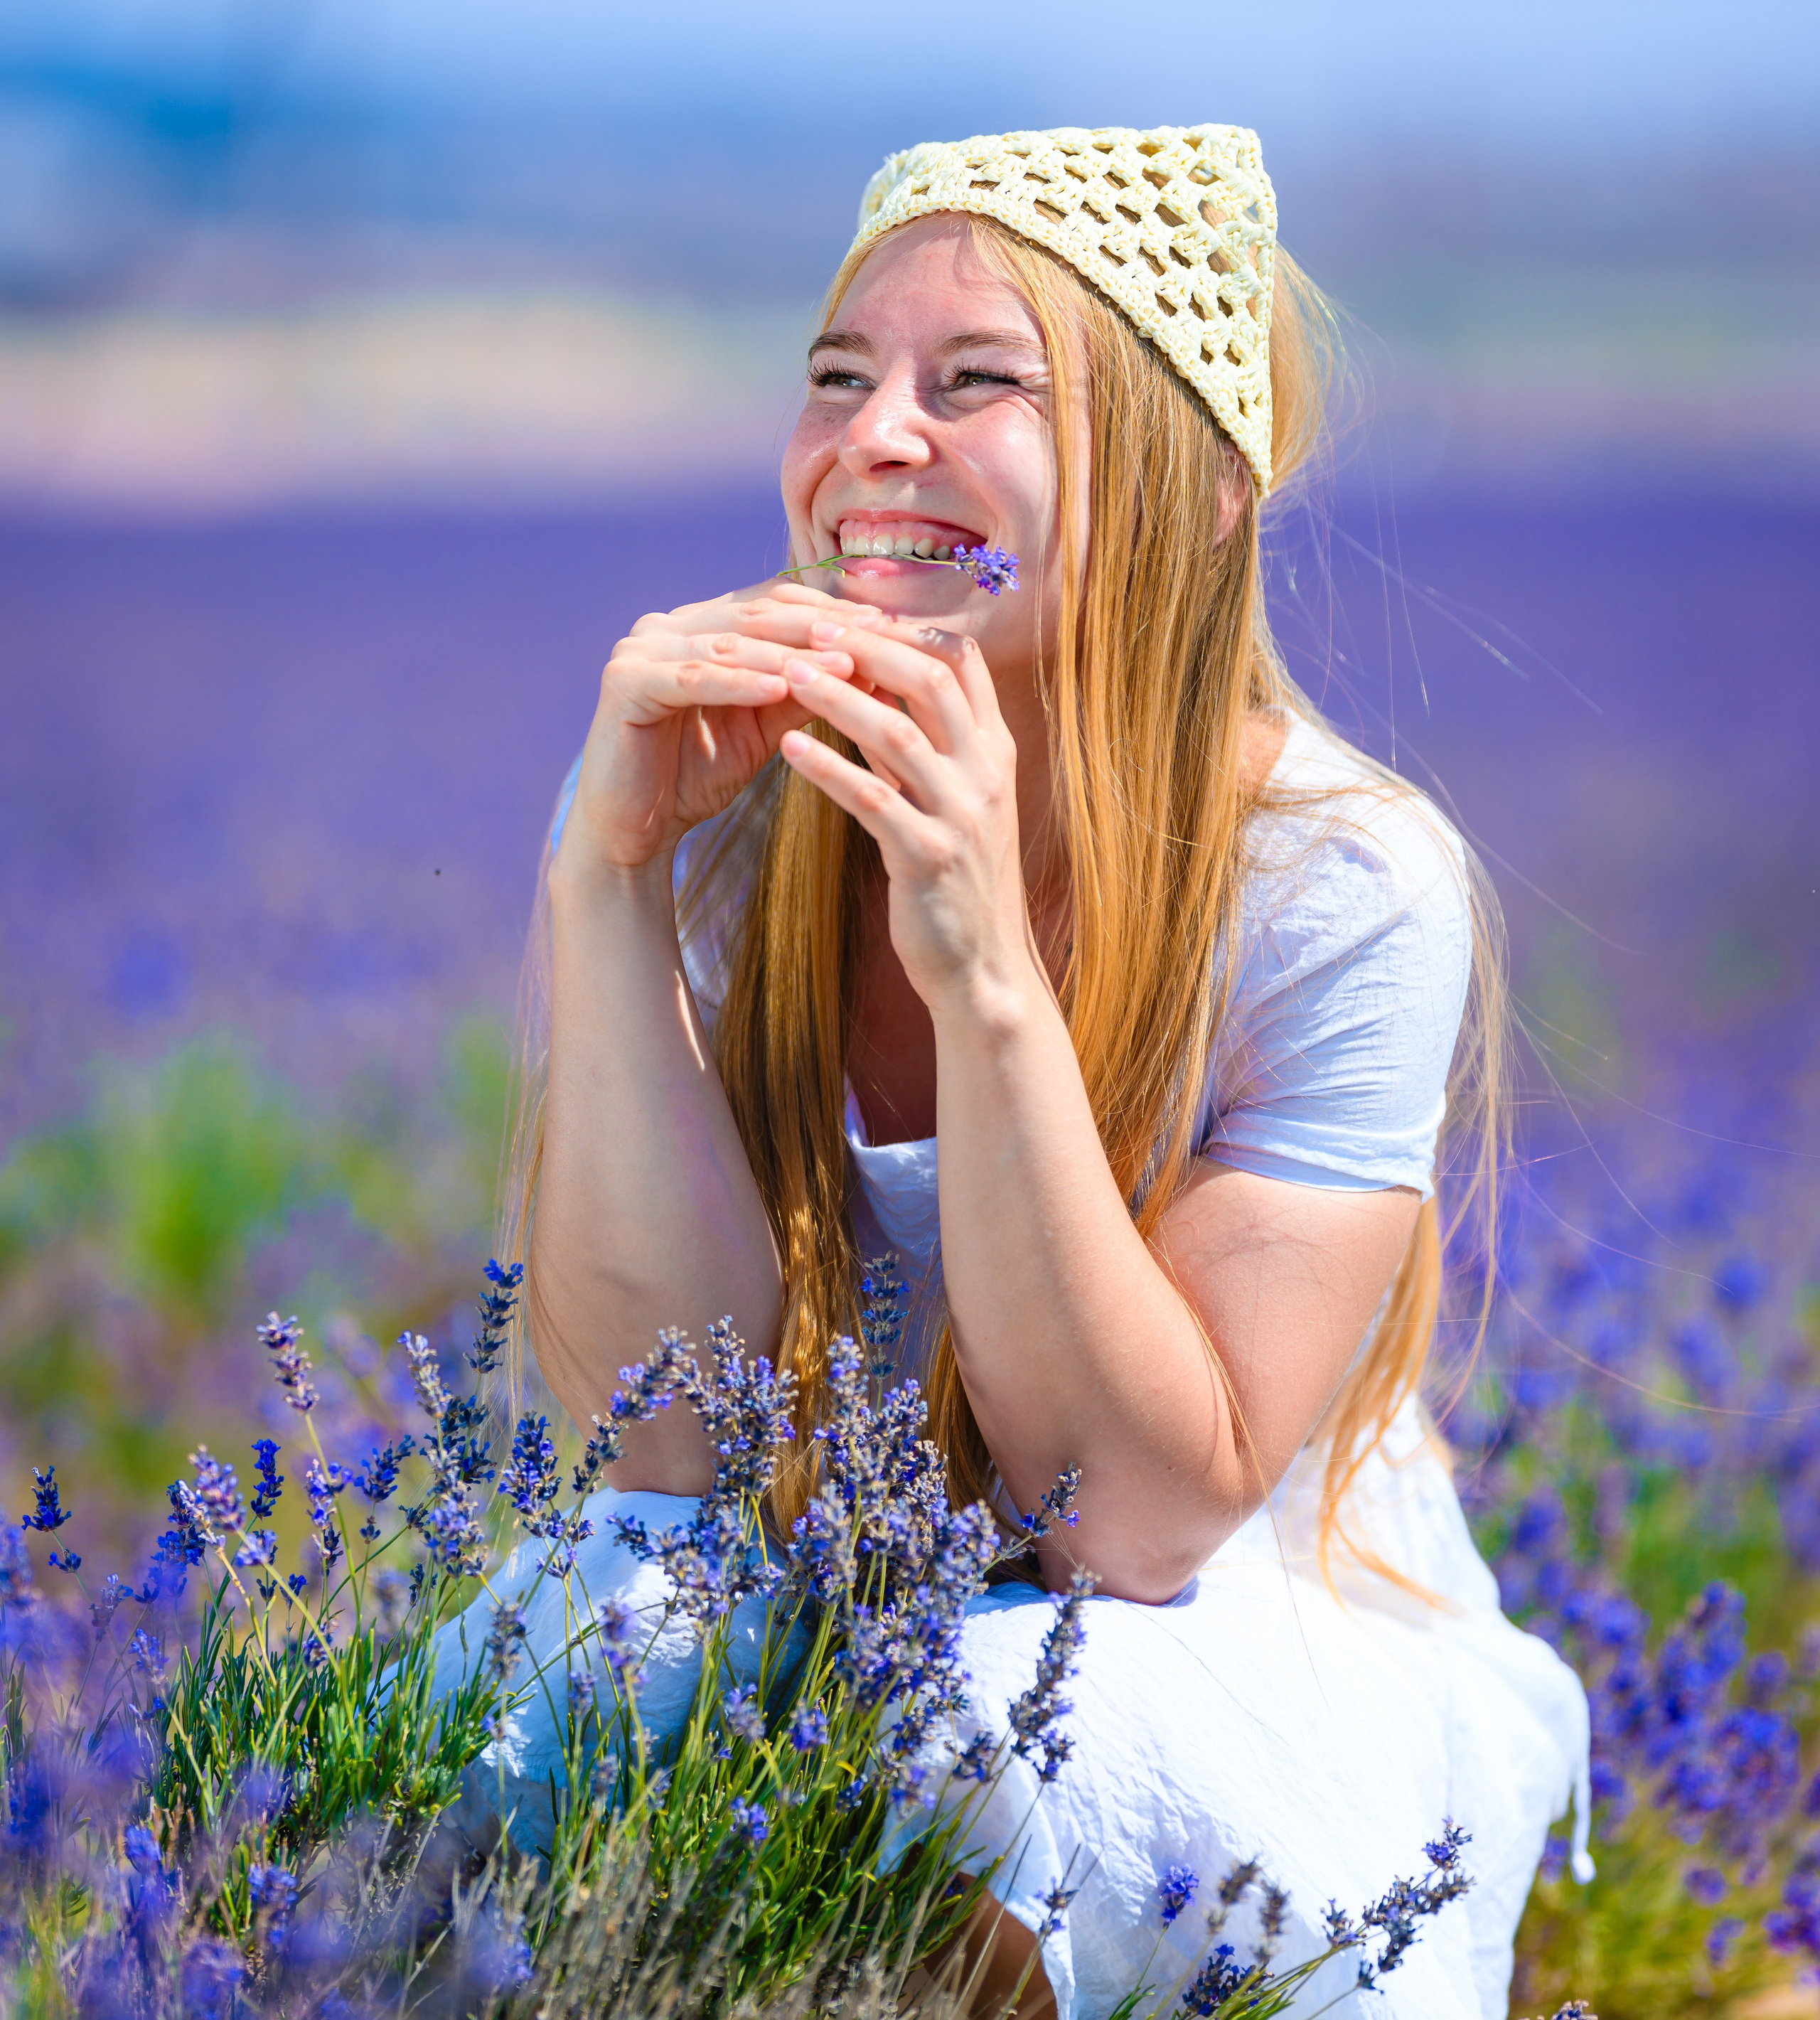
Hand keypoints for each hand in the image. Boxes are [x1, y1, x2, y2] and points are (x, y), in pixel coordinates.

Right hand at [556, 579, 882, 887]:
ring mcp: (641, 648)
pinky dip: (738, 682)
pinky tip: (780, 689)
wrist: (632, 831)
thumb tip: (873, 664)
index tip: (889, 629)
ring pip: (730, 644)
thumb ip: (807, 692)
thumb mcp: (765, 728)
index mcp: (700, 626)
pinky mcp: (624, 680)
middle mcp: (668, 625)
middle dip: (820, 627)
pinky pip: (693, 678)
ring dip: (790, 654)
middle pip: (757, 615)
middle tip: (876, 636)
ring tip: (844, 666)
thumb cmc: (697, 777)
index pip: (775, 603)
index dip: (831, 614)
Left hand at [775, 616, 1033, 1010]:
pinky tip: (785, 748)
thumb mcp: (949, 799)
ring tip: (786, 673)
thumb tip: (872, 684)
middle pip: (931, 679)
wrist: (981, 968)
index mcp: (993, 751)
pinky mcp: (928, 859)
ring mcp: (961, 815)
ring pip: (899, 734)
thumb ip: (920, 744)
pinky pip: (873, 801)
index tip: (848, 611)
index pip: (959, 660)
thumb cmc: (954, 879)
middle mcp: (985, 774)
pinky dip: (827, 769)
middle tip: (809, 626)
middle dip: (868, 646)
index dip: (903, 628)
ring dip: (839, 697)